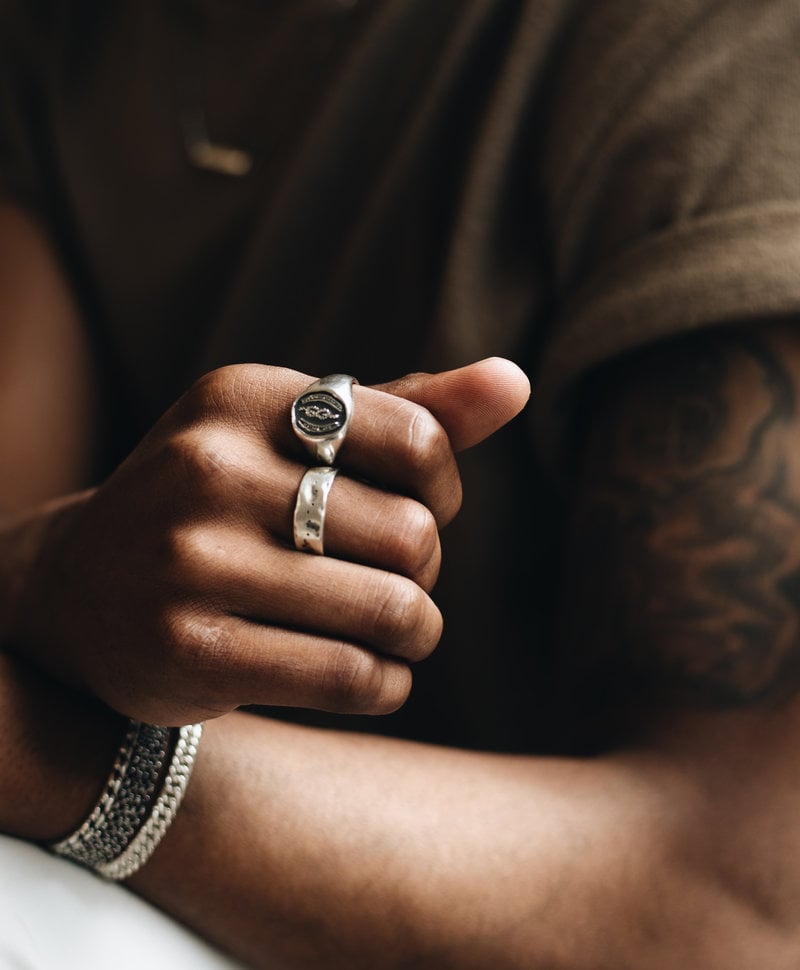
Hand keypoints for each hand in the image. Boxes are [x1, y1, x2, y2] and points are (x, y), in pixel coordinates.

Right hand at [8, 358, 528, 723]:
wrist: (79, 589)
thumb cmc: (221, 503)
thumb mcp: (294, 437)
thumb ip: (407, 410)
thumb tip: (516, 381)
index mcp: (242, 397)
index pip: (419, 439)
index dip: (443, 488)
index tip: (418, 509)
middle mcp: (210, 469)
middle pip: (413, 535)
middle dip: (425, 568)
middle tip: (396, 578)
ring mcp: (192, 563)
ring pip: (393, 611)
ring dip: (417, 633)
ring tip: (396, 631)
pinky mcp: (190, 653)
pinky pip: (350, 677)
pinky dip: (387, 685)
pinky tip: (371, 675)